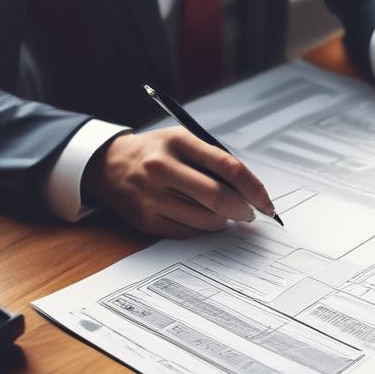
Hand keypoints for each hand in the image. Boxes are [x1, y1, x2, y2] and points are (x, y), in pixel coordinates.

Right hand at [83, 128, 275, 237]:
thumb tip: (251, 192)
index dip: (254, 188)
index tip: (267, 203)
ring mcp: (151, 196)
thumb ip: (214, 161)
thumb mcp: (182, 142)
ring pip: (204, 219)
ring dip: (224, 221)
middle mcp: (162, 168)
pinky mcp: (145, 220)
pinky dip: (203, 229)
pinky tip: (204, 220)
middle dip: (242, 210)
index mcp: (178, 142)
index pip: (228, 166)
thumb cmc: (155, 153)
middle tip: (250, 214)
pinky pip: (187, 232)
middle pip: (217, 197)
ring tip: (226, 215)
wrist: (107, 165)